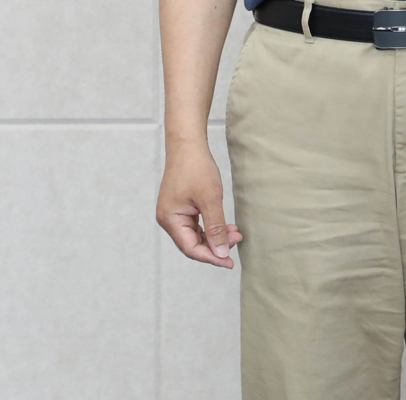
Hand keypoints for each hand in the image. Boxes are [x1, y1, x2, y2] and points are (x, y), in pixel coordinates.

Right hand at [157, 140, 240, 267]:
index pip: (191, 248)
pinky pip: (197, 225)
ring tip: (235, 232)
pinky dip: (211, 227)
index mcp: (170, 219)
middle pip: (193, 244)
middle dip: (215, 246)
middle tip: (237, 239)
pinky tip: (226, 226)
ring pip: (196, 235)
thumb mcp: (210, 199)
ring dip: (215, 236)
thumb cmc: (196, 167)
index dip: (211, 257)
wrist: (188, 144)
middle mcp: (169, 219)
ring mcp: (174, 213)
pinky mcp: (181, 207)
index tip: (230, 262)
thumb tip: (221, 253)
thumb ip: (215, 228)